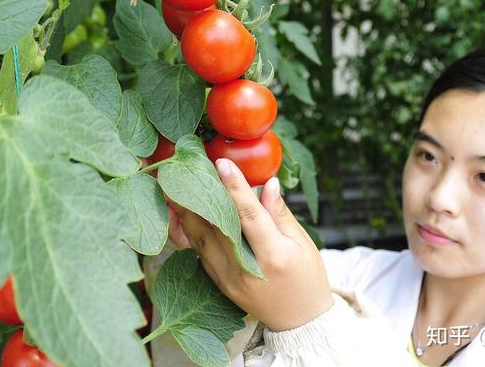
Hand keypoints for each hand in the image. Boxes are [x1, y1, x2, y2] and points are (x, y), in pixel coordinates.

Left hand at [170, 158, 333, 331]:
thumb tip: (267, 183)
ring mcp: (227, 278)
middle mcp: (245, 268)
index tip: (221, 163)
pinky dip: (187, 229)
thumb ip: (279, 213)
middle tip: (190, 164)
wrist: (299, 321)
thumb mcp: (302, 243)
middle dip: (201, 193)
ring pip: (199, 237)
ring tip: (177, 182)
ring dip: (186, 208)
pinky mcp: (218, 283)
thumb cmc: (307, 278)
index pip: (249, 215)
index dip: (234, 187)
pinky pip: (198, 251)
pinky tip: (180, 209)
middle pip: (216, 224)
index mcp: (273, 256)